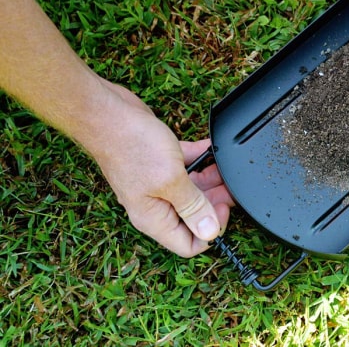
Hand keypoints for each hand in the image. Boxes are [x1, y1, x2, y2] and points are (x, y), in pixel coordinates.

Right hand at [93, 81, 234, 257]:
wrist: (107, 115)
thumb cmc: (131, 147)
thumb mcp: (170, 181)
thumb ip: (192, 206)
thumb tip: (210, 232)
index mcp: (153, 218)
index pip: (188, 244)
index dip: (210, 232)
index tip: (222, 209)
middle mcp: (154, 204)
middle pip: (193, 216)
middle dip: (215, 204)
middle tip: (230, 188)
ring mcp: (157, 183)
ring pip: (192, 190)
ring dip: (211, 181)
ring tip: (226, 169)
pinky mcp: (159, 162)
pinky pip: (186, 166)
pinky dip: (201, 159)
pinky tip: (211, 149)